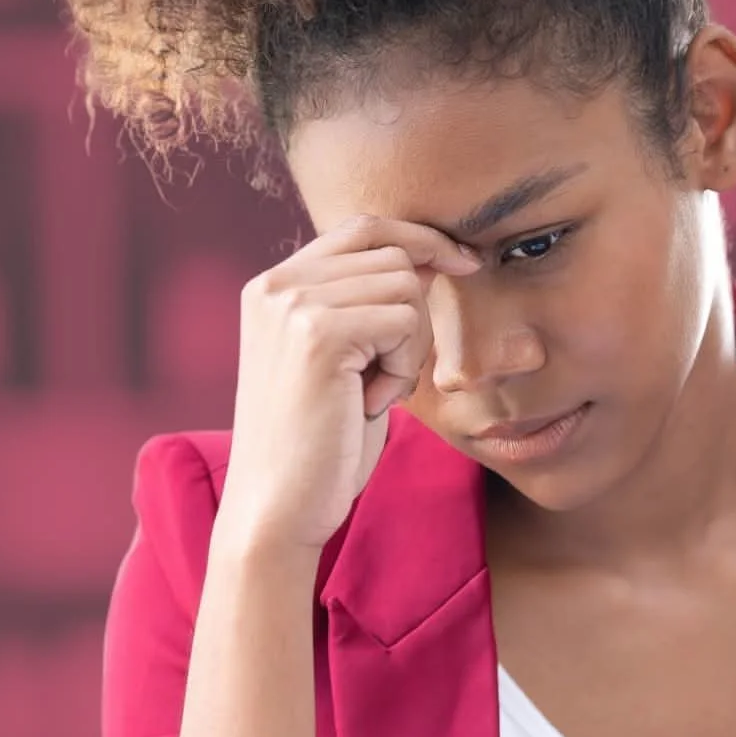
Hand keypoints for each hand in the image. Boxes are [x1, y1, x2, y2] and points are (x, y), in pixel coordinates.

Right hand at [215, 215, 479, 554]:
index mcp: (272, 285)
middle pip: (392, 253)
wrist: (277, 508)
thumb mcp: (342, 359)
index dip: (420, 238)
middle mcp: (276, 284)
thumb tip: (429, 255)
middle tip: (387, 378)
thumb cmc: (319, 443)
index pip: (362, 228)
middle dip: (413, 316)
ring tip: (371, 394)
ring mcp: (294, 304)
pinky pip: (406, 320)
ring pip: (405, 285)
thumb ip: (365, 305)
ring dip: (410, 346)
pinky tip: (371, 403)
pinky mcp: (319, 333)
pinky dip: (405, 366)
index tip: (462, 263)